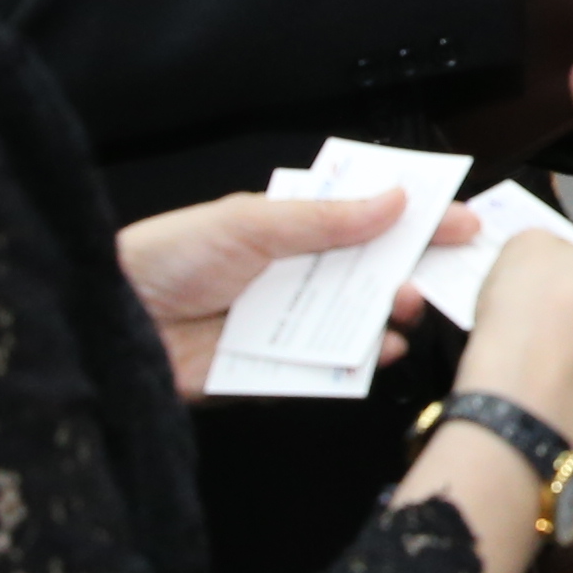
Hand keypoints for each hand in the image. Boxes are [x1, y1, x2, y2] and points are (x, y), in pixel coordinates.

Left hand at [119, 186, 475, 399]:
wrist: (110, 321)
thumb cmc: (168, 257)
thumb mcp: (250, 223)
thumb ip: (326, 218)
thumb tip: (394, 199)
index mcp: (287, 230)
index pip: (364, 221)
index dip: (414, 221)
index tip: (462, 223)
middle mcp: (290, 277)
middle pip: (368, 277)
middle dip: (410, 273)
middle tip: (439, 275)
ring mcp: (282, 326)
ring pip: (352, 324)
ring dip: (386, 317)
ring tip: (404, 310)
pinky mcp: (270, 372)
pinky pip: (324, 372)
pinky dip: (355, 365)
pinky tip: (377, 352)